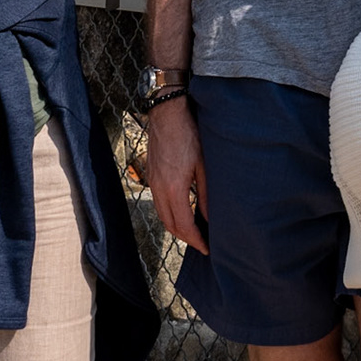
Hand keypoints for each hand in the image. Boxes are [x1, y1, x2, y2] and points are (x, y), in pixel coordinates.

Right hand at [145, 98, 208, 254]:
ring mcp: (153, 182)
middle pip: (170, 225)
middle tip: (202, 244)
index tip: (207, 248)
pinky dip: (169, 214)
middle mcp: (159, 189)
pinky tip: (182, 211)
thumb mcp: (204, 164)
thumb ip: (206, 194)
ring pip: (162, 215)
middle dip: (186, 238)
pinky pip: (158, 203)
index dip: (196, 240)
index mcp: (174, 188)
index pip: (184, 225)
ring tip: (194, 232)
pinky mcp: (151, 175)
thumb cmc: (189, 134)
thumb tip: (210, 217)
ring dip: (176, 227)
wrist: (167, 112)